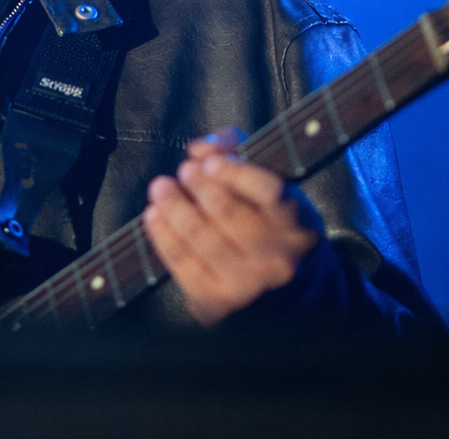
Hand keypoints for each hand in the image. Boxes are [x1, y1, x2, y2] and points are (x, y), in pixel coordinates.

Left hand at [141, 126, 318, 326]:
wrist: (279, 290)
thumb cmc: (266, 224)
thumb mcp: (266, 187)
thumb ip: (237, 156)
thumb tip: (202, 148)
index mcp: (295, 222)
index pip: (269, 193)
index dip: (237, 175)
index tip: (211, 162)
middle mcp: (278, 257)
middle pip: (232, 218)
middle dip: (202, 189)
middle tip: (183, 171)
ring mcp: (248, 283)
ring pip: (205, 242)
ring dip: (177, 210)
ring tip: (160, 187)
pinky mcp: (219, 301)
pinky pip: (185, 267)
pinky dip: (165, 239)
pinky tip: (154, 217)